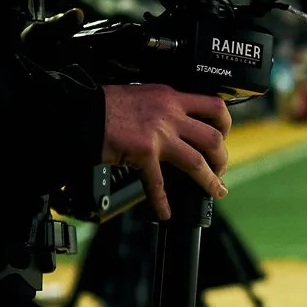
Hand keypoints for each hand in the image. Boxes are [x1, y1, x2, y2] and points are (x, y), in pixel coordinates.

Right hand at [101, 84, 231, 220]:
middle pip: (213, 137)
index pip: (213, 105)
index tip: (223, 136)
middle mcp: (170, 113)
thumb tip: (178, 122)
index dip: (225, 124)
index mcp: (171, 97)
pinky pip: (159, 184)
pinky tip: (165, 211)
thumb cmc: (105, 104)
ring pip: (198, 161)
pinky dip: (162, 202)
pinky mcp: (144, 153)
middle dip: (222, 157)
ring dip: (209, 179)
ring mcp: (159, 134)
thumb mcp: (143, 94)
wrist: (82, 112)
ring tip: (214, 190)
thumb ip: (163, 107)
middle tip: (220, 168)